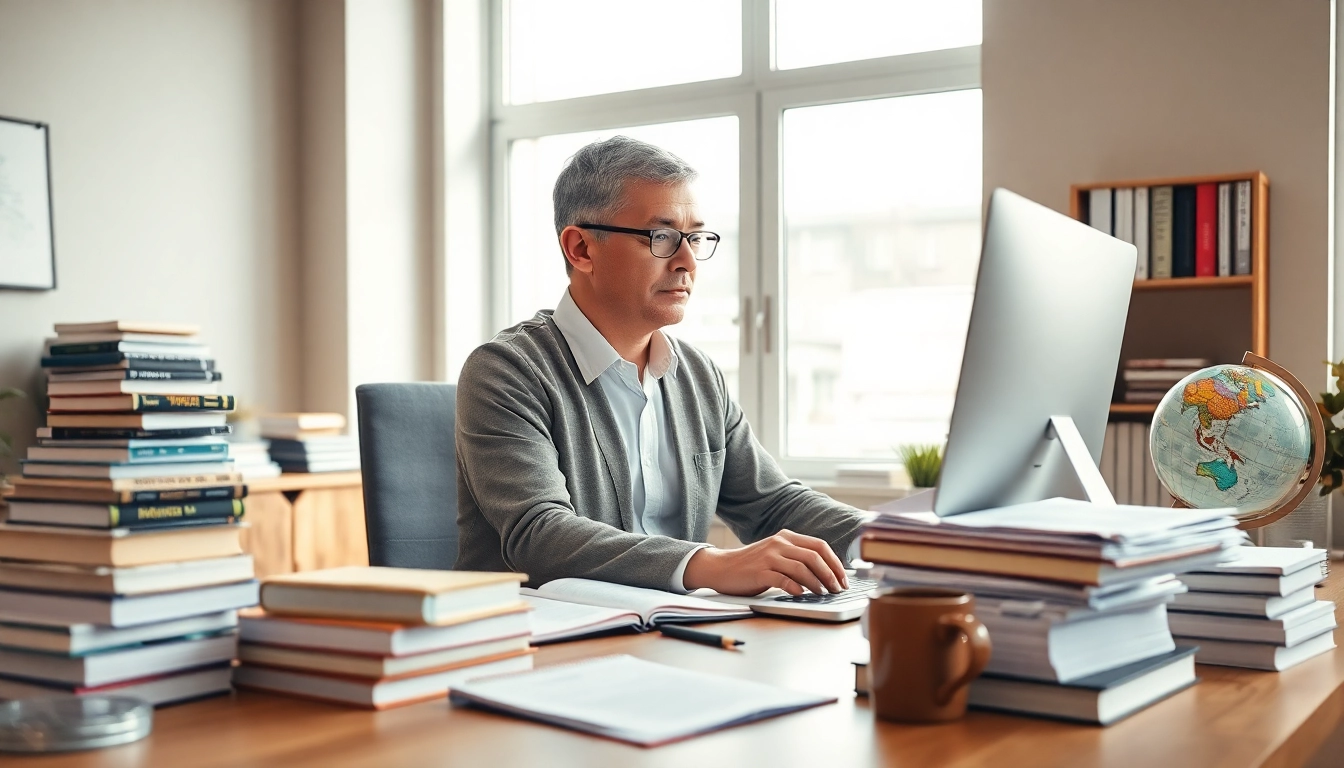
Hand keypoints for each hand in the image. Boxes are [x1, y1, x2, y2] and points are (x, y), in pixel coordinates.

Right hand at [683, 529, 848, 596]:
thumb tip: (826, 573)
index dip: (835, 562)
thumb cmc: (752, 565)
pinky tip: (802, 594)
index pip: (820, 545)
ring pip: (802, 568)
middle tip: (837, 589)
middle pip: (814, 556)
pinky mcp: (760, 572)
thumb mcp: (776, 554)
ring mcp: (769, 557)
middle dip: (831, 574)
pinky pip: (783, 579)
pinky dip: (796, 588)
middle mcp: (779, 543)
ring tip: (823, 594)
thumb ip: (797, 558)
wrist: (721, 567)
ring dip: (817, 583)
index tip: (843, 578)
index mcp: (787, 537)